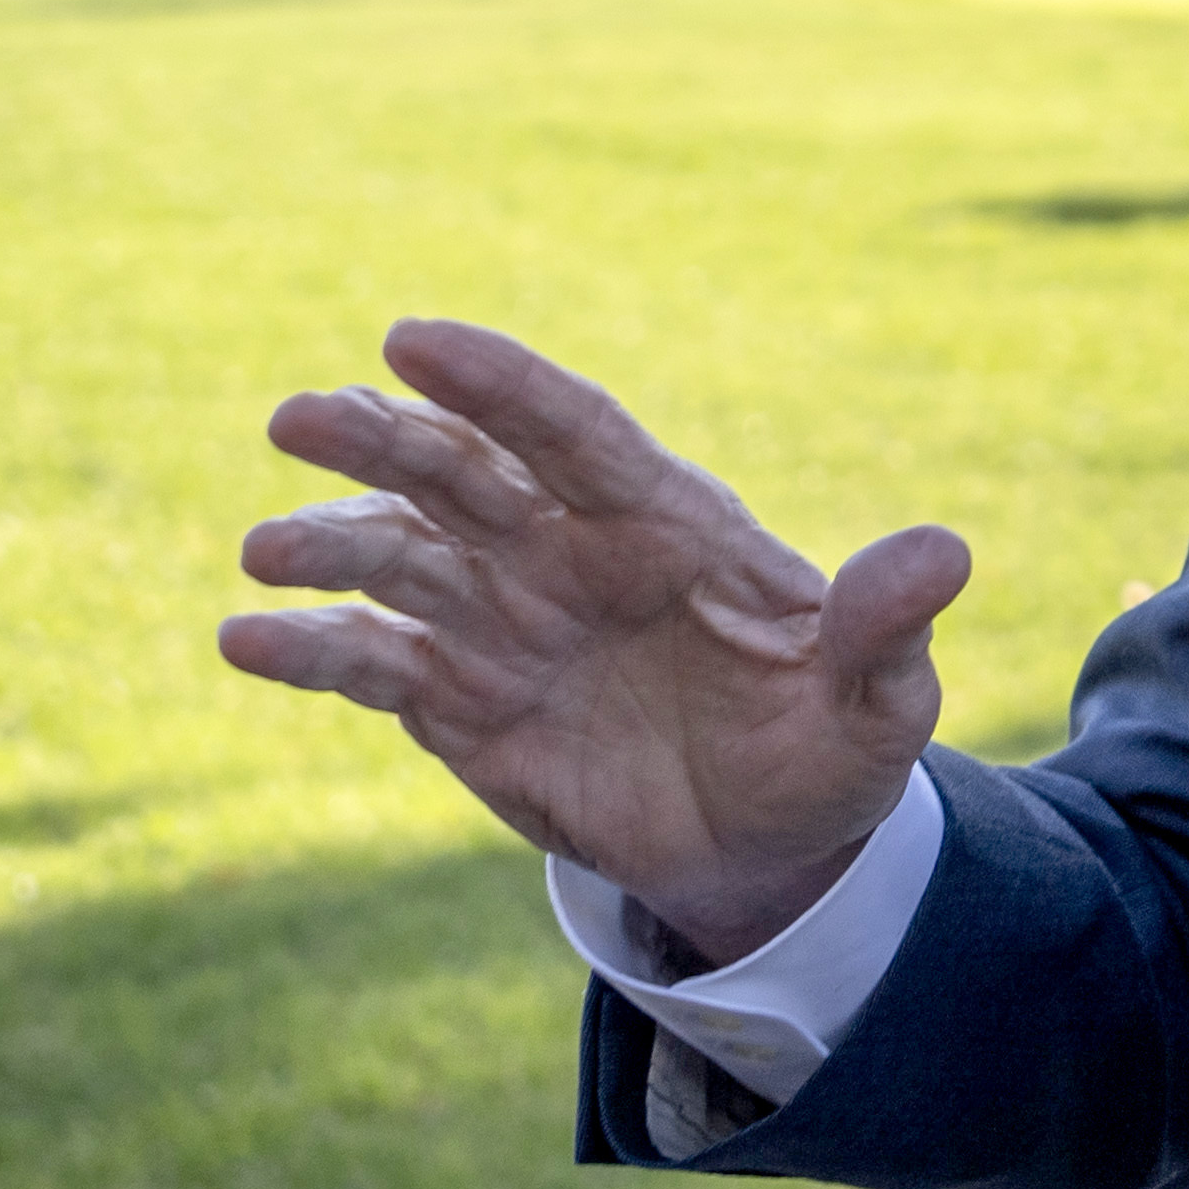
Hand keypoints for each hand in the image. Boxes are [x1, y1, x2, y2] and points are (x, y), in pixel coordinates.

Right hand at [214, 316, 966, 961]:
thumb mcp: (879, 705)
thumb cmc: (825, 751)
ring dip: (330, 547)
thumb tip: (945, 552)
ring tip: (265, 549)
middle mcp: (565, 554)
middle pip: (462, 476)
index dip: (496, 384)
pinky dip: (309, 651)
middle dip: (381, 442)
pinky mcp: (457, 704)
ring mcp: (502, 623)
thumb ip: (888, 629)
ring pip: (401, 561)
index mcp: (663, 524)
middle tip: (298, 419)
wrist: (766, 850)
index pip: (571, 433)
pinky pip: (373, 665)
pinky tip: (244, 643)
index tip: (412, 338)